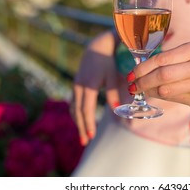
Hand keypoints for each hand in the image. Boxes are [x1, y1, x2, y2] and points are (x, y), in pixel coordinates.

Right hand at [71, 31, 119, 145]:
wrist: (96, 48)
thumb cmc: (107, 61)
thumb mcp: (112, 75)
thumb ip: (113, 92)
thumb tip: (116, 108)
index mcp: (89, 86)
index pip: (87, 109)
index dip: (89, 123)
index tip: (91, 136)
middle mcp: (79, 87)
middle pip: (78, 112)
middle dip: (82, 127)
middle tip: (85, 142)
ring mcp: (76, 86)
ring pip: (74, 108)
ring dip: (78, 122)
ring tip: (83, 135)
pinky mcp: (76, 85)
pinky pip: (74, 103)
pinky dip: (76, 113)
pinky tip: (80, 120)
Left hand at [129, 42, 189, 109]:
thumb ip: (169, 58)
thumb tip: (140, 70)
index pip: (161, 59)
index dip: (142, 68)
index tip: (131, 74)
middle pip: (162, 76)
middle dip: (143, 81)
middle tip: (132, 85)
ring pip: (165, 90)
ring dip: (149, 91)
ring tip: (141, 89)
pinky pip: (172, 99)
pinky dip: (160, 96)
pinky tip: (155, 93)